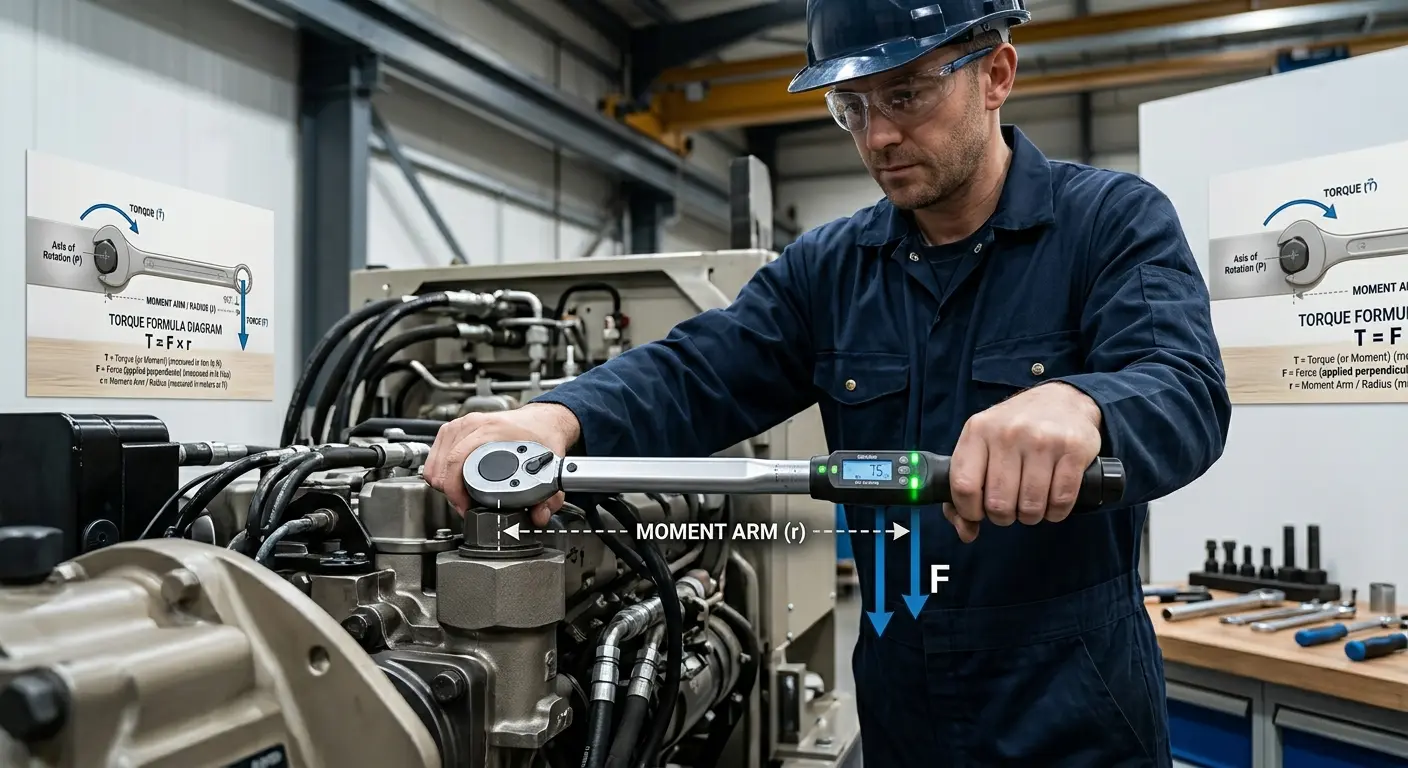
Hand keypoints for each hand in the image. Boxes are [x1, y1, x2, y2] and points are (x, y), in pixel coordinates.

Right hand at [424, 403, 581, 525]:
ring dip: (444, 484)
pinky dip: (440, 472)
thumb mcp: (549, 465)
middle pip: (443, 466)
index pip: (457, 461)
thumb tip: (539, 515)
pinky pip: (434, 455)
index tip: (465, 507)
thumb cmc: (541, 435)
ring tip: (460, 494)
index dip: (456, 491)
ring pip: (435, 463)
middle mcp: (474, 424)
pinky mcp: (455, 429)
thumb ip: (549, 496)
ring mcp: (462, 424)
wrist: (540, 419)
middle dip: (451, 493)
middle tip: (466, 504)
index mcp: (493, 430)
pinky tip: (454, 480)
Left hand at [944, 382, 1101, 542]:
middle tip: (1010, 507)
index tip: (978, 512)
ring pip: (1031, 507)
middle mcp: (1009, 433)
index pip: (963, 485)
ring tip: (1031, 503)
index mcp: (978, 430)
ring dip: (1031, 515)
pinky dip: (1056, 511)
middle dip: (1003, 517)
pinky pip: (1061, 501)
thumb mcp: (982, 445)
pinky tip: (1052, 500)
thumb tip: (966, 532)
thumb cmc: (1015, 429)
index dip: (969, 511)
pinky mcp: (1073, 449)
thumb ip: (965, 488)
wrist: (1063, 399)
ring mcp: (1043, 440)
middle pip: (998, 503)